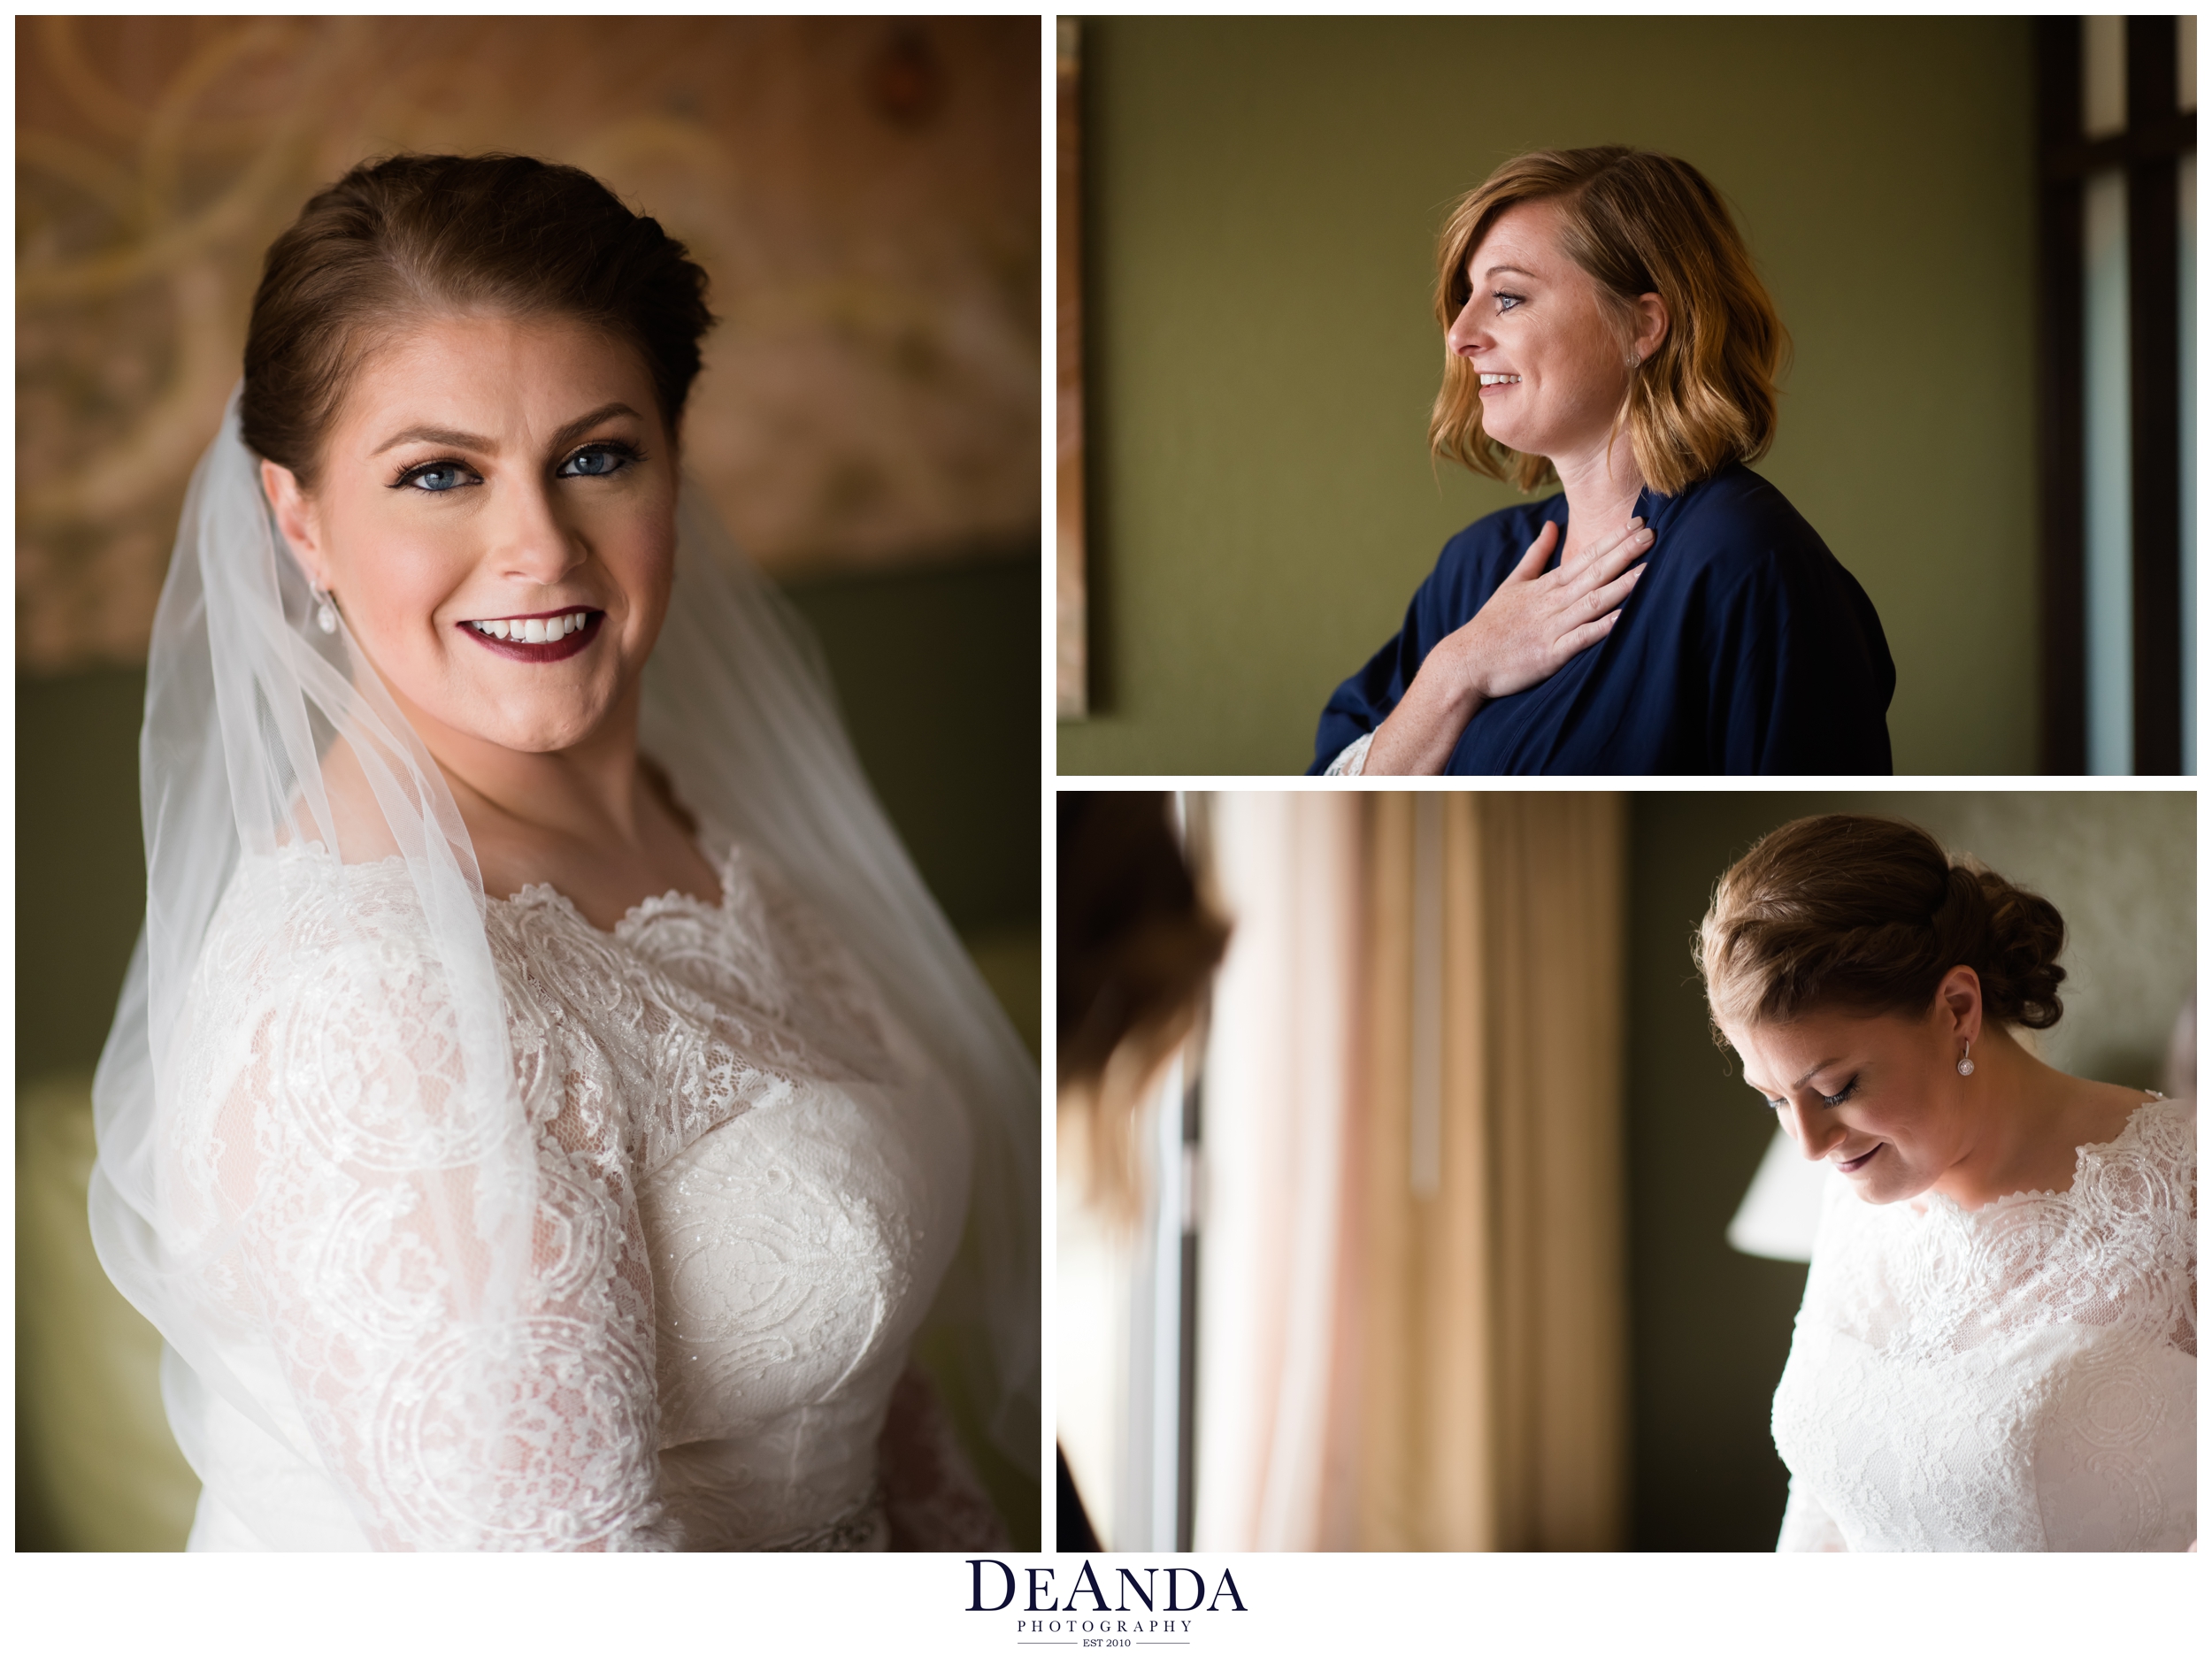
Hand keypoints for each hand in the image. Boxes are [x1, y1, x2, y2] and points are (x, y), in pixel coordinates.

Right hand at [1434, 516, 1650, 702]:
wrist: (1466, 661)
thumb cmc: (1491, 625)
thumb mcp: (1512, 583)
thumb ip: (1536, 555)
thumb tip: (1551, 525)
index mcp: (1545, 586)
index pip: (1585, 557)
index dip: (1613, 540)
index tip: (1638, 523)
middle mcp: (1552, 603)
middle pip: (1594, 573)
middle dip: (1624, 553)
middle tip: (1653, 533)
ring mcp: (1552, 627)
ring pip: (1593, 602)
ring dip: (1622, 585)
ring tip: (1649, 569)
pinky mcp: (1550, 654)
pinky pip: (1581, 638)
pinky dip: (1602, 627)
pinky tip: (1624, 616)